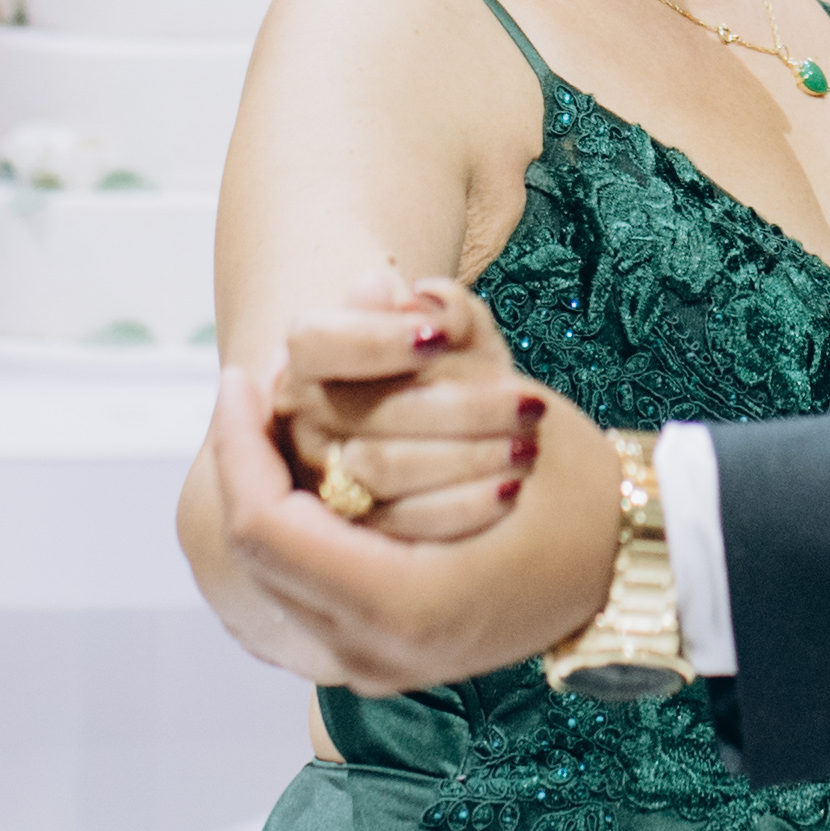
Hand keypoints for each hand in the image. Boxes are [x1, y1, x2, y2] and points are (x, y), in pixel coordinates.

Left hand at [204, 351, 620, 694]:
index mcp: (404, 602)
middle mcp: (379, 650)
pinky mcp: (384, 658)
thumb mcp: (514, 409)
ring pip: (272, 578)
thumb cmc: (585, 489)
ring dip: (263, 496)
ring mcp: (378, 665)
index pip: (266, 524)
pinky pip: (306, 594)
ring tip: (265, 428)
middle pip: (259, 553)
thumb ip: (433, 353)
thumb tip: (365, 280)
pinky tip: (302, 476)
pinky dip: (295, 530)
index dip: (240, 445)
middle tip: (245, 394)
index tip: (241, 378)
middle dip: (244, 464)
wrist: (640, 570)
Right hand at [272, 265, 545, 542]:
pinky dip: (463, 506)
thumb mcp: (454, 334)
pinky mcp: (351, 533)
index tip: (441, 337)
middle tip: (529, 404)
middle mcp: (299, 421)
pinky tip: (510, 489)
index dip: (376, 339)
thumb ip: (446, 309)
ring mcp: (318, 481)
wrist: (439, 435)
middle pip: (366, 412)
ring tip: (528, 445)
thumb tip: (427, 297)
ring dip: (468, 456)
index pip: (315, 342)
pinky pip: (402, 525)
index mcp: (308, 359)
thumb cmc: (446, 370)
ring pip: (383, 469)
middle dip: (460, 407)